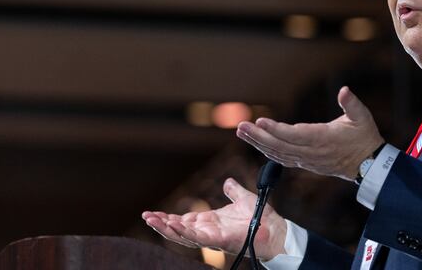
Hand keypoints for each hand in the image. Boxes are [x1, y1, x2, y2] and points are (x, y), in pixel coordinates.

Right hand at [141, 178, 286, 259]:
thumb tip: (228, 182)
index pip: (185, 220)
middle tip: (146, 216)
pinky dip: (183, 232)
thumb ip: (234, 191)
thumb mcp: (243, 199)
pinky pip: (197, 238)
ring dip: (166, 229)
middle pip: (179, 229)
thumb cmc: (262, 217)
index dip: (169, 218)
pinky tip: (171, 226)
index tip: (153, 213)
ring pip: (183, 236)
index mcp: (211, 221)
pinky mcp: (219, 240)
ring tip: (151, 220)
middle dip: (162, 224)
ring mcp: (213, 237)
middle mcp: (209, 231)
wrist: (275, 229)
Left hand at [236, 86, 384, 180]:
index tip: (260, 121)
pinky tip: (257, 144)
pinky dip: (268, 151)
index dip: (276, 129)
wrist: (368, 164)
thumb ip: (352, 103)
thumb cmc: (364, 137)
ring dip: (259, 143)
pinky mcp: (306, 163)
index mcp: (323, 138)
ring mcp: (308, 160)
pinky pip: (283, 159)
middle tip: (241, 126)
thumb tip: (344, 90)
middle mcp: (312, 152)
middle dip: (259, 136)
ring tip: (242, 132)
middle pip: (280, 145)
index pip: (294, 135)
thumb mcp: (362, 117)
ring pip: (278, 153)